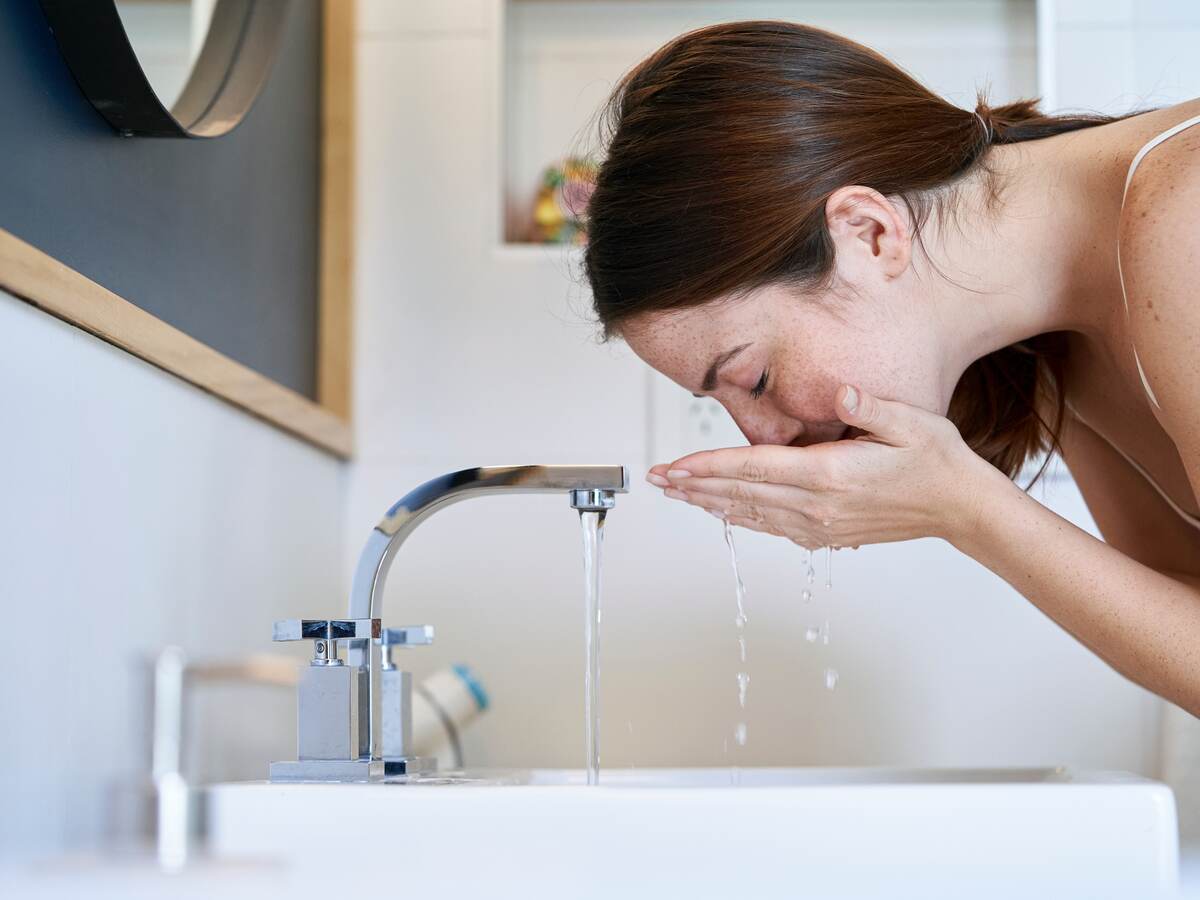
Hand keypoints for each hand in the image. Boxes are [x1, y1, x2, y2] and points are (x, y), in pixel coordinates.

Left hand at [648, 385, 995, 547]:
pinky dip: (740, 517)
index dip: (708, 467)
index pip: (753, 469)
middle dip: (694, 486)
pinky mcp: (826, 534)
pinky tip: (723, 511)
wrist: (960, 508)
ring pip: (750, 514)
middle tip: (657, 480)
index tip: (674, 467)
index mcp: (829, 475)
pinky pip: (771, 527)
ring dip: (710, 504)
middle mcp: (817, 506)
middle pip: (741, 494)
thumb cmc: (937, 460)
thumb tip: (842, 392)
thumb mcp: (910, 423)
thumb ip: (871, 408)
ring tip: (676, 495)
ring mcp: (819, 525)